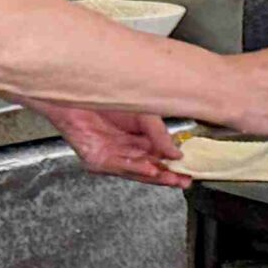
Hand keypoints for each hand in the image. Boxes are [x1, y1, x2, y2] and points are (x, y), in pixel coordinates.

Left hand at [34, 103, 189, 187]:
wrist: (77, 87)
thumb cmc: (105, 94)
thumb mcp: (144, 113)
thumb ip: (159, 134)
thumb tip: (176, 153)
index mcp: (138, 138)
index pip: (160, 157)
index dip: (175, 166)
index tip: (190, 171)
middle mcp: (125, 149)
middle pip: (150, 168)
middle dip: (168, 176)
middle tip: (184, 181)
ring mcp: (110, 155)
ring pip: (136, 170)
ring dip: (154, 175)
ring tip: (170, 177)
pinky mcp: (96, 158)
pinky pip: (118, 166)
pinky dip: (135, 168)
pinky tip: (149, 168)